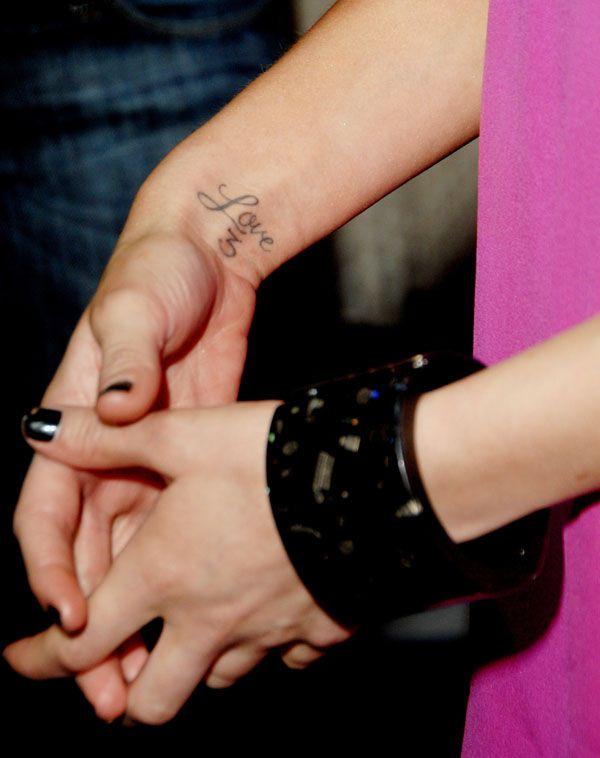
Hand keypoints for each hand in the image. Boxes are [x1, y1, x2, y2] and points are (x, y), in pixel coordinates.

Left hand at [5, 403, 354, 724]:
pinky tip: (268, 608)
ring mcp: (267, 634)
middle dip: (124, 687)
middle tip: (120, 662)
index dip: (42, 656)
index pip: (80, 643)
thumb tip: (41, 428)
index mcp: (164, 574)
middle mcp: (208, 619)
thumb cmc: (270, 456)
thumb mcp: (185, 433)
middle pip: (148, 700)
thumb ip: (110, 436)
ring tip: (196, 625)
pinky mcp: (319, 632)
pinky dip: (265, 646)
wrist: (372, 480)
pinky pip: (283, 660)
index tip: (24, 656)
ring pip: (215, 681)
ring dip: (196, 663)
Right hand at [12, 222, 258, 719]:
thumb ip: (127, 360)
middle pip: (89, 556)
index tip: (70, 619)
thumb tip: (114, 411)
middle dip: (95, 622)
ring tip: (149, 675)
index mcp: (71, 425)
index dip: (52, 570)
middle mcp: (104, 454)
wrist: (208, 260)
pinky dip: (176, 577)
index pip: (46, 516)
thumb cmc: (158, 274)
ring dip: (136, 615)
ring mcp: (148, 462)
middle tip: (109, 687)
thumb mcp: (135, 310)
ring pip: (132, 557)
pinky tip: (194, 616)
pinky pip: (176, 531)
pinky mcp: (188, 460)